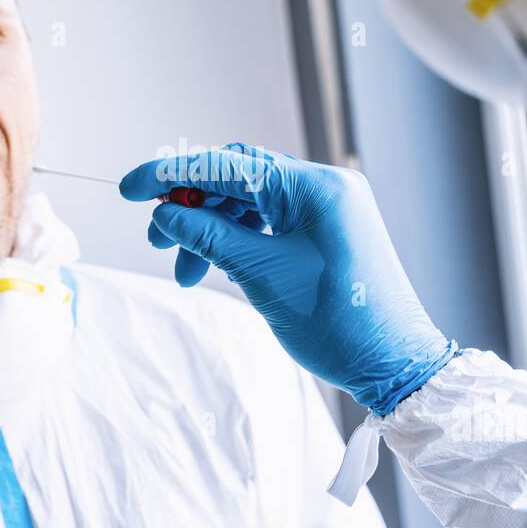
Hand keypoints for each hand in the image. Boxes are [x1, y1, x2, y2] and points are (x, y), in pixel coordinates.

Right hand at [119, 143, 455, 414]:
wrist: (395, 363)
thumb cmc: (339, 323)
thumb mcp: (263, 276)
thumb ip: (210, 237)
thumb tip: (165, 214)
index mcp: (314, 187)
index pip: (229, 165)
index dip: (173, 174)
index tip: (131, 188)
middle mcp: (324, 186)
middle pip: (239, 178)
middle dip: (192, 204)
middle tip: (157, 239)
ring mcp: (329, 207)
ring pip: (251, 202)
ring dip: (212, 229)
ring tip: (184, 270)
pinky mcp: (328, 230)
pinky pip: (271, 220)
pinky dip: (239, 240)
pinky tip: (218, 266)